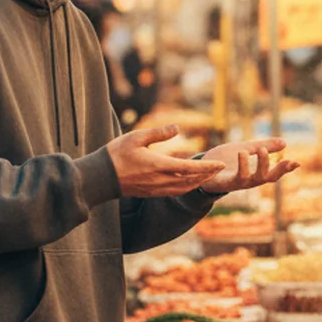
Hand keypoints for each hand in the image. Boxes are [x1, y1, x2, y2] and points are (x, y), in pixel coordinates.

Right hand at [106, 126, 227, 196]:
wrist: (101, 177)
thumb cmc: (116, 154)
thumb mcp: (136, 137)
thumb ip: (158, 133)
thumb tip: (177, 128)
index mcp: (159, 166)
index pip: (189, 168)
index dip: (207, 167)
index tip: (220, 164)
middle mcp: (160, 180)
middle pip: (191, 180)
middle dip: (207, 175)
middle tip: (219, 168)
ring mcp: (156, 189)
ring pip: (184, 189)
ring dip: (198, 182)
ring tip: (207, 175)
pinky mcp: (151, 193)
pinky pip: (174, 192)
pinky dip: (186, 187)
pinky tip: (188, 181)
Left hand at [198, 138, 300, 195]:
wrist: (201, 166)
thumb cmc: (224, 160)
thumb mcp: (246, 149)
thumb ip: (264, 146)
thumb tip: (285, 142)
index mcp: (256, 172)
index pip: (275, 172)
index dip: (286, 169)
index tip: (297, 162)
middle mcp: (249, 180)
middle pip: (268, 178)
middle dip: (277, 169)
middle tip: (284, 157)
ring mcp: (237, 183)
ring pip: (253, 180)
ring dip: (259, 166)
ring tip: (260, 149)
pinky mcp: (224, 183)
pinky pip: (235, 178)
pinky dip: (241, 167)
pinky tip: (242, 153)